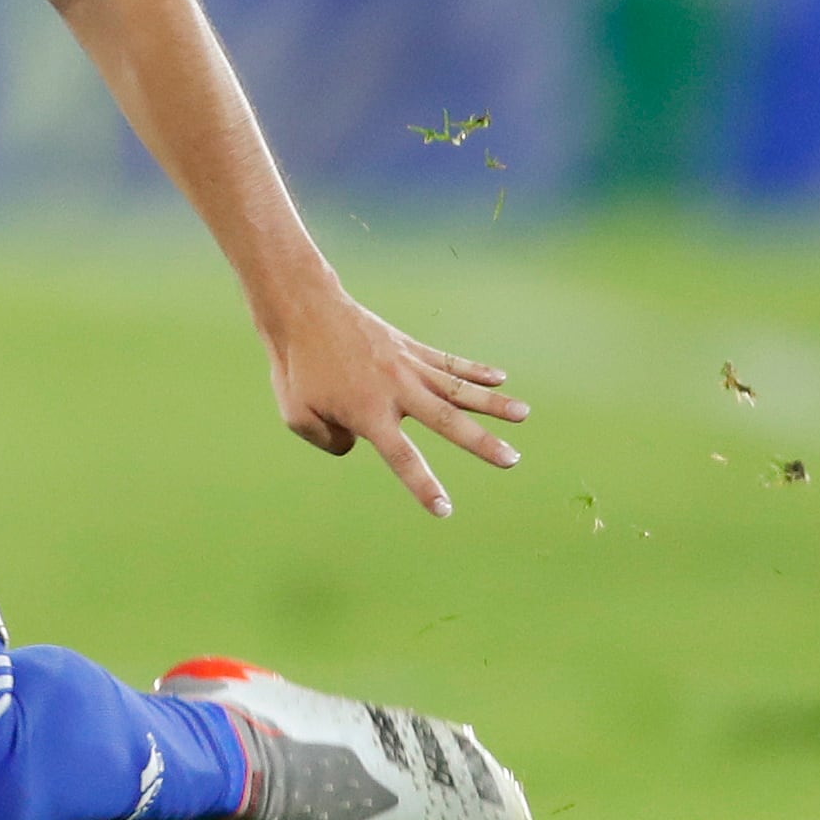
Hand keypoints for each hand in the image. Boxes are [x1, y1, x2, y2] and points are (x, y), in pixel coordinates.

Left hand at [265, 276, 527, 518]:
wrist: (302, 310)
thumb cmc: (295, 368)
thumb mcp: (297, 416)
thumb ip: (328, 441)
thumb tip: (355, 443)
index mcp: (369, 414)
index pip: (404, 459)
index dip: (425, 486)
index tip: (446, 510)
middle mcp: (396, 391)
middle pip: (448, 422)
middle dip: (482, 443)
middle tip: (513, 460)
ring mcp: (406, 365)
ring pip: (457, 388)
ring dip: (492, 402)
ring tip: (524, 414)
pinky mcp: (408, 346)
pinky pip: (446, 361)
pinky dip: (473, 369)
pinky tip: (500, 377)